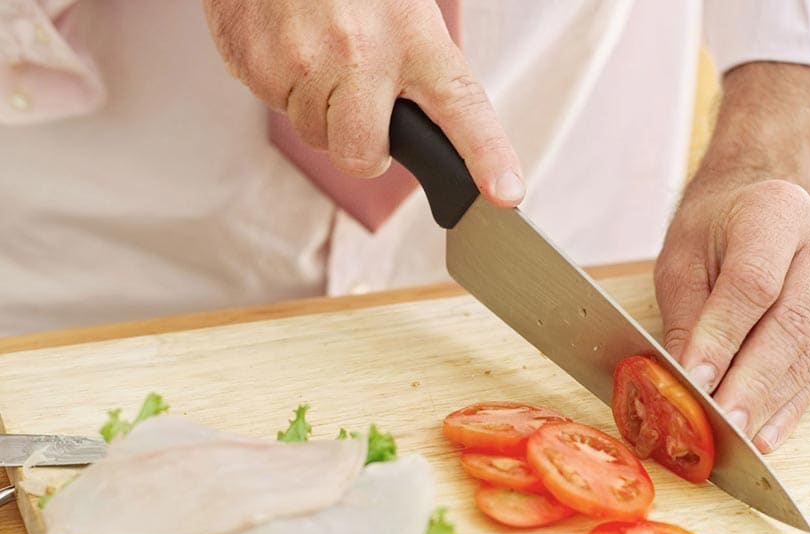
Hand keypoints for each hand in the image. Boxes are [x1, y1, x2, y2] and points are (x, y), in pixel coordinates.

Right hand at [201, 0, 524, 205]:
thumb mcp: (401, 10)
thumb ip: (417, 68)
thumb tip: (426, 133)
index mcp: (414, 36)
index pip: (462, 106)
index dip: (486, 156)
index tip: (505, 193)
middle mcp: (361, 52)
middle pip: (360, 155)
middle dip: (359, 148)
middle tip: (357, 107)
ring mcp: (304, 60)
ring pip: (312, 133)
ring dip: (316, 105)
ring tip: (318, 48)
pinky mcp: (256, 63)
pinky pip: (272, 104)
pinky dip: (279, 81)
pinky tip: (288, 40)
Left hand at [654, 178, 809, 452]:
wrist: (762, 208)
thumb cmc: (714, 231)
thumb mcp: (683, 260)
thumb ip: (687, 317)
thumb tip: (683, 381)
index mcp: (776, 211)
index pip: (753, 284)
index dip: (724, 337)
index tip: (697, 380)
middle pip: (791, 323)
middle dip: (752, 382)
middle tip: (721, 423)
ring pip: (809, 351)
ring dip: (771, 401)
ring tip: (737, 437)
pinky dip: (790, 406)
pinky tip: (766, 434)